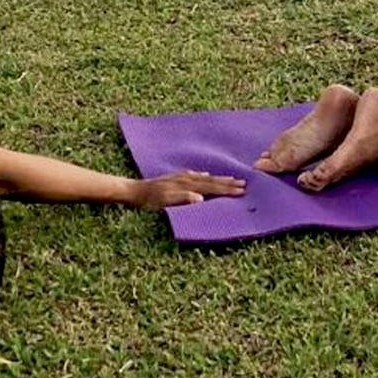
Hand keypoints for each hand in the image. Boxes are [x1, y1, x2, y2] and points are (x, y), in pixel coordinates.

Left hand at [128, 171, 245, 209]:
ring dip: (218, 178)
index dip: (227, 189)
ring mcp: (181, 178)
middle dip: (227, 182)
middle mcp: (186, 179)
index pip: (212, 188)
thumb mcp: (165, 203)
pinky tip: (205, 175)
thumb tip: (201, 199)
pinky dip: (203, 176)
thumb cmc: (149, 201)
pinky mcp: (175, 178)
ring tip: (231, 177)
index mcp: (187, 186)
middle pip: (211, 180)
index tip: (242, 190)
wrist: (134, 191)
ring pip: (205, 177)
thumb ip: (183, 199)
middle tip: (244, 182)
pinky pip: (194, 175)